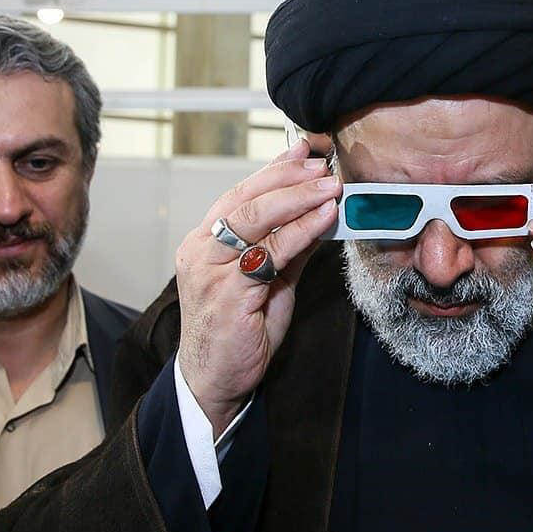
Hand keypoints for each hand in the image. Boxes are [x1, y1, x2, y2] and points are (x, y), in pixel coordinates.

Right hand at [175, 139, 340, 436]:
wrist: (215, 381)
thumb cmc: (239, 332)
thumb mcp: (268, 283)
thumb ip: (287, 251)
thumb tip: (318, 217)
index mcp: (205, 243)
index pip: (240, 195)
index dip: (274, 170)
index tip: (304, 150)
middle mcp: (201, 251)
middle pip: (247, 200)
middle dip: (290, 178)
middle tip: (323, 166)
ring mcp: (211, 272)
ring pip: (255, 220)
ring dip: (299, 198)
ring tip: (330, 186)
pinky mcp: (228, 295)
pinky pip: (269, 254)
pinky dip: (300, 232)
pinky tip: (323, 220)